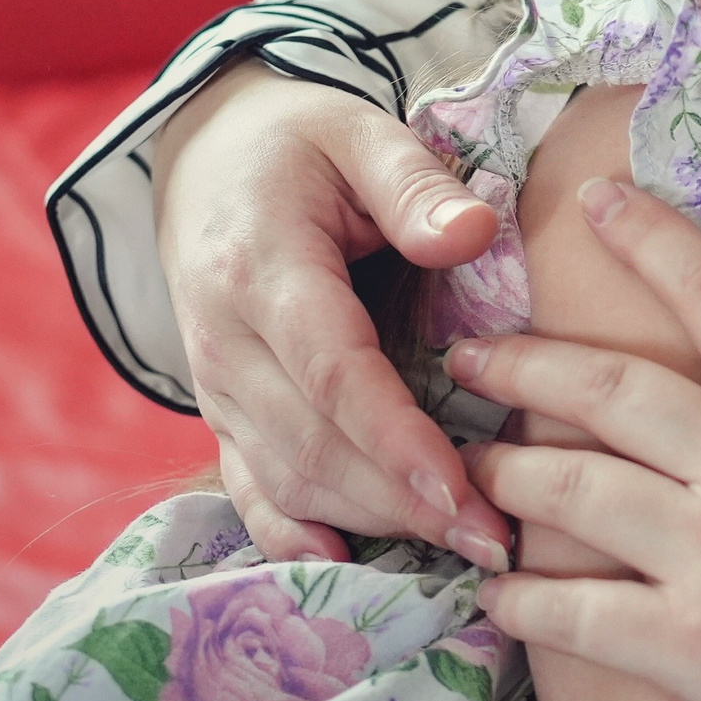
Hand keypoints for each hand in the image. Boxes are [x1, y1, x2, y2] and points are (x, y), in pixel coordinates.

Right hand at [154, 58, 513, 566]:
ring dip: (372, 524)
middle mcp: (226, 339)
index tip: (460, 489)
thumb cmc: (300, 144)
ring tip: (463, 550)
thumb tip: (474, 232)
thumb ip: (414, 183)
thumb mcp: (359, 131)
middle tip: (495, 541)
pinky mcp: (220, 411)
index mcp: (262, 266)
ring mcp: (216, 385)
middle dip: (404, 502)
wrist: (205, 159)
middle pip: (313, 444)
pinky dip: (294, 537)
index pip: (332, 370)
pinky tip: (348, 569)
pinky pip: (249, 487)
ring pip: (287, 478)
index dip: (393, 437)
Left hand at [450, 180, 700, 700]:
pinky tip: (494, 594)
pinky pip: (584, 615)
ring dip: (511, 471)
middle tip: (469, 350)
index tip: (596, 200)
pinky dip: (529, 603)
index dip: (652, 238)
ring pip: (579, 487)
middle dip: (530, 360)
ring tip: (469, 465)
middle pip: (613, 388)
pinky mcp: (691, 644)